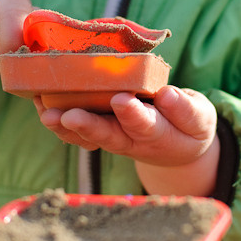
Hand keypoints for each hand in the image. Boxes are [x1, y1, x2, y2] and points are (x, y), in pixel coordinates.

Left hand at [34, 85, 220, 195]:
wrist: (178, 146)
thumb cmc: (189, 125)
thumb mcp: (200, 118)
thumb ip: (185, 110)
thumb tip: (167, 94)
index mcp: (160, 135)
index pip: (146, 125)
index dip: (133, 114)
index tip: (122, 100)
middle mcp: (131, 141)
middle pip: (108, 135)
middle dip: (88, 125)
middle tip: (70, 115)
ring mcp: (113, 140)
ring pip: (87, 137)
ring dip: (65, 127)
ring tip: (47, 114)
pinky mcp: (100, 134)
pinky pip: (75, 132)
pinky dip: (58, 121)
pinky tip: (41, 104)